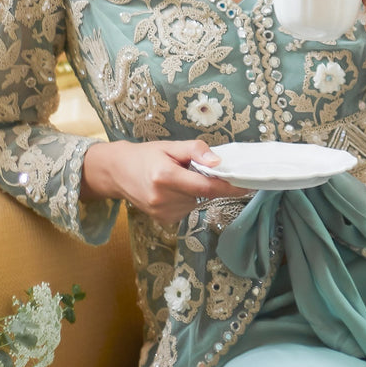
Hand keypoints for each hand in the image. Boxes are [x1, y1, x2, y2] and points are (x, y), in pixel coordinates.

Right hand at [81, 138, 249, 225]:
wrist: (116, 173)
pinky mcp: (163, 220)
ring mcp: (163, 213)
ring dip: (196, 191)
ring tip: (177, 178)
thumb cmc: (145, 155)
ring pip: (197, 202)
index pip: (207, 187)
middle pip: (203, 194)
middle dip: (209, 182)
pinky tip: (172, 190)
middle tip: (194, 169)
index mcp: (165, 177)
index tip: (250, 185)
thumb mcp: (170, 146)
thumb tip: (219, 162)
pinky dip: (187, 199)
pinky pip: (188, 208)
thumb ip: (196, 151)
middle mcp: (163, 198)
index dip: (230, 187)